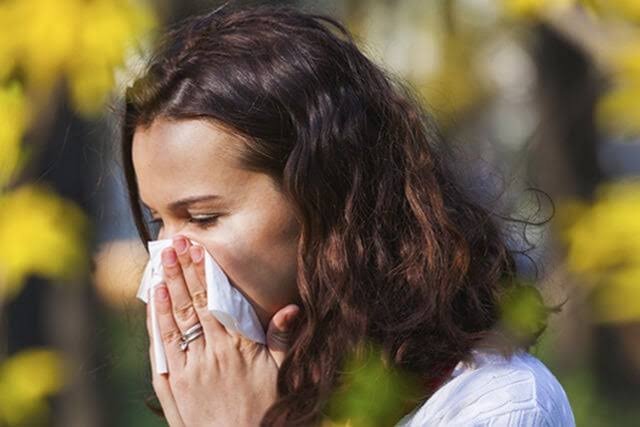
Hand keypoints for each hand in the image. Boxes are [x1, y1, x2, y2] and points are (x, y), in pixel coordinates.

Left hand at [145, 236, 299, 426]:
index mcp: (237, 348)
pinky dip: (156, 324)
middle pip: (192, 304)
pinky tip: (153, 304)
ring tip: (161, 265)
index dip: (204, 272)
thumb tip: (291, 308)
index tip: (197, 249)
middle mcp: (210, 354)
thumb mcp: (282, 377)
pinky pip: (160, 349)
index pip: (216, 300)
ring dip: (166, 291)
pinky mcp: (173, 387)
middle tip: (174, 244)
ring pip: (173, 322)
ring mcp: (188, 370)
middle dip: (182, 272)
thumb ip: (283, 340)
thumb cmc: (265, 414)